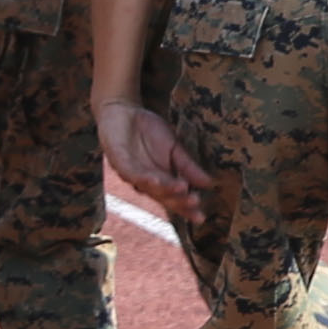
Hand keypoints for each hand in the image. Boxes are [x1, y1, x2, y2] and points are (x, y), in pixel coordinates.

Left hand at [97, 98, 205, 220]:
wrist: (124, 110)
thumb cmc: (148, 130)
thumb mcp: (174, 148)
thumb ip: (188, 166)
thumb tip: (209, 183)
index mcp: (160, 179)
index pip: (174, 198)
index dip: (186, 208)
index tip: (201, 218)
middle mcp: (145, 181)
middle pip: (162, 196)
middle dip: (178, 201)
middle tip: (195, 202)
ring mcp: (131, 173)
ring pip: (148, 187)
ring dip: (164, 189)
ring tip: (182, 189)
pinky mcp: (118, 161)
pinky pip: (131, 173)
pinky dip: (143, 177)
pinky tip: (155, 179)